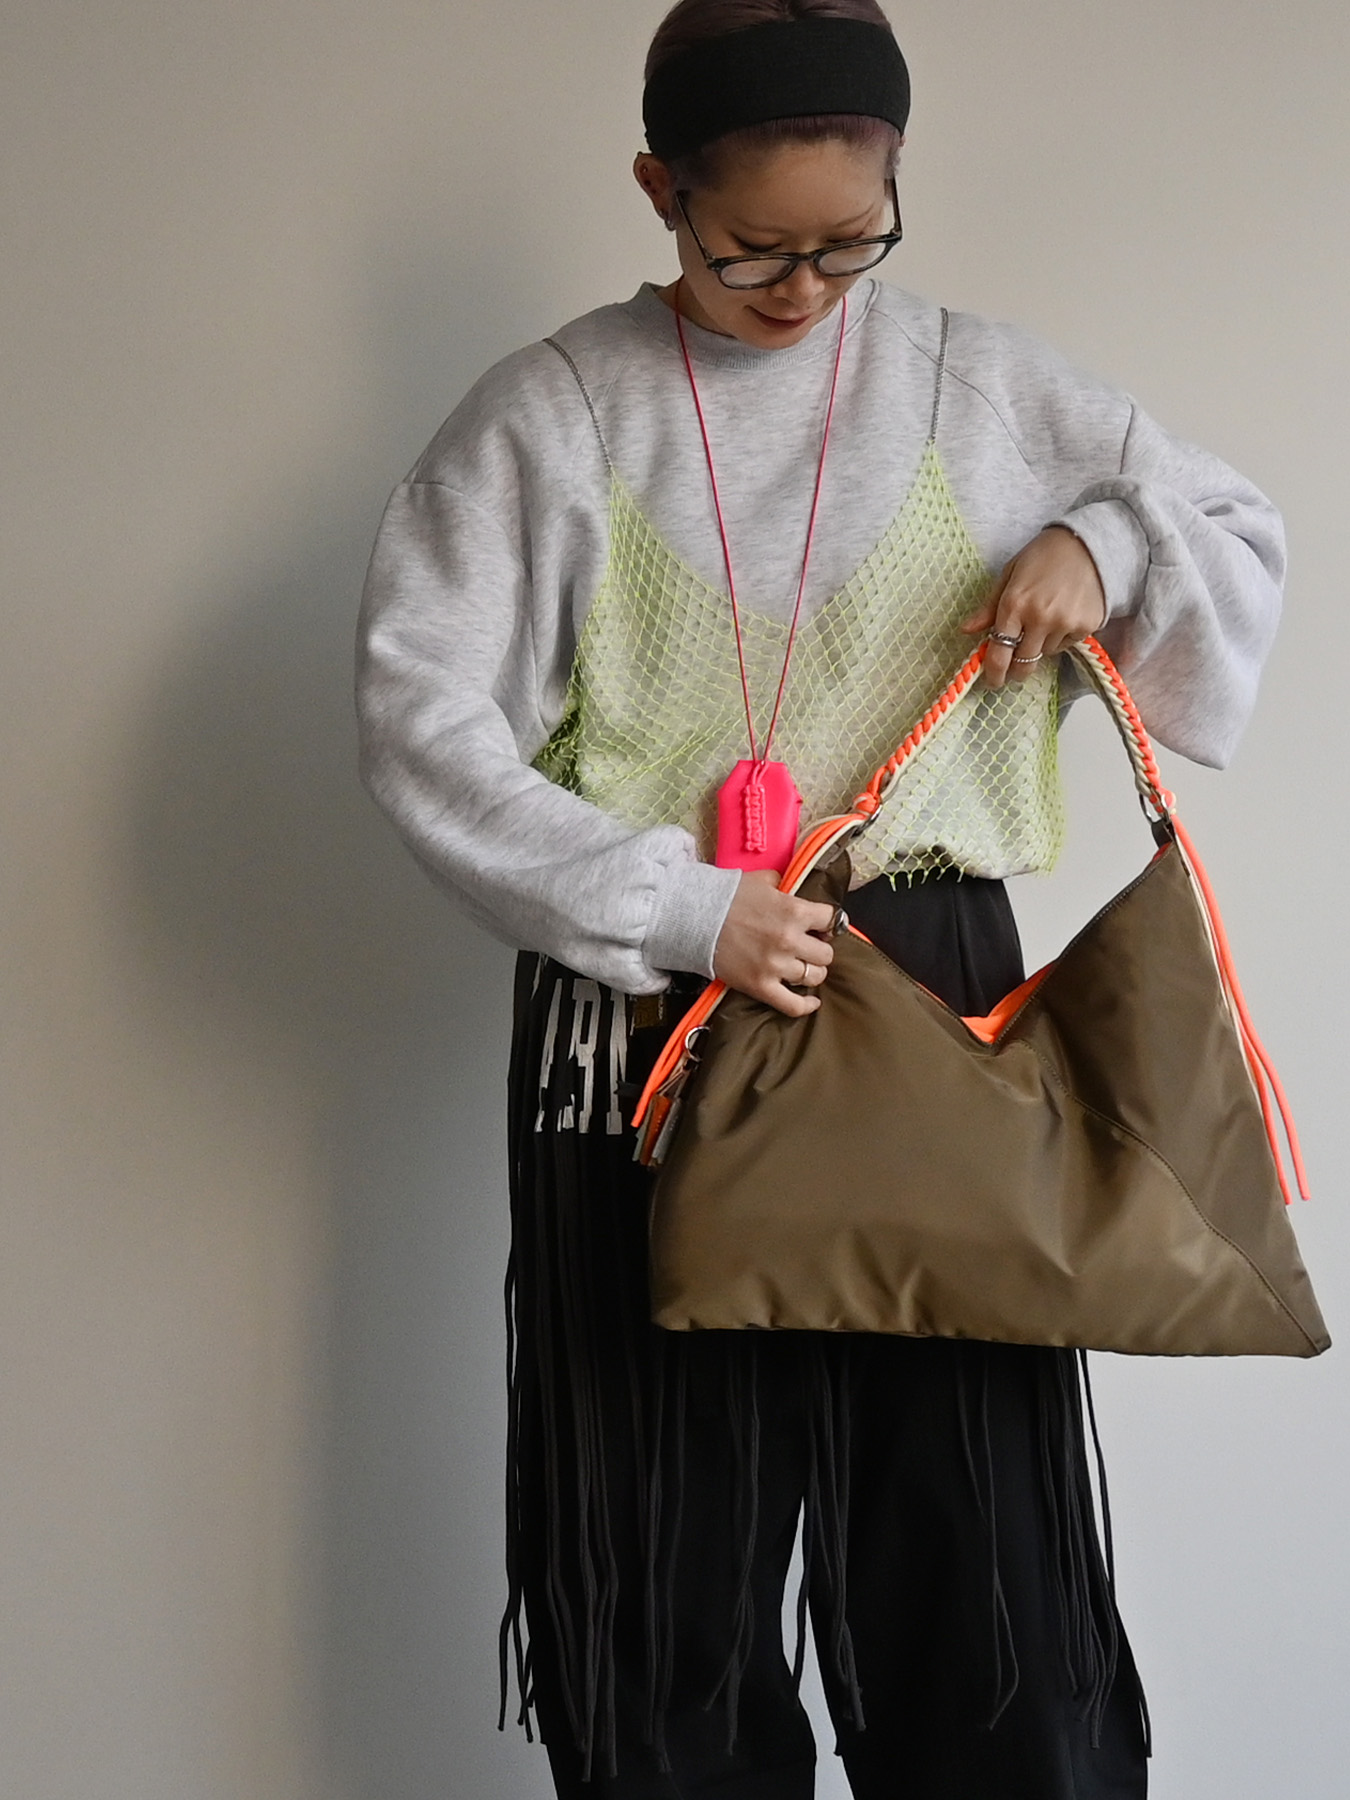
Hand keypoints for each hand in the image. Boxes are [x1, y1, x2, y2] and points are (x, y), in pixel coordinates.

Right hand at [712, 870, 836, 1017]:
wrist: (694, 918)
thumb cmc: (726, 896)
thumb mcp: (760, 880)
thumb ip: (782, 883)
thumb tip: (789, 887)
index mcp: (794, 911)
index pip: (831, 920)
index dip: (828, 923)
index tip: (822, 926)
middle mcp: (790, 940)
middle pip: (826, 953)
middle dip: (819, 949)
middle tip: (808, 947)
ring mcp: (776, 966)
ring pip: (814, 977)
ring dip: (811, 972)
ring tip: (802, 967)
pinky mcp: (761, 986)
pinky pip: (793, 1005)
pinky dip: (806, 1005)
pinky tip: (812, 1001)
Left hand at [963, 526, 1107, 689]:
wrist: (1088, 543)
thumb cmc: (1043, 555)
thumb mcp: (1010, 574)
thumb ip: (989, 607)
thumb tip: (966, 630)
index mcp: (1014, 605)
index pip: (999, 653)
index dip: (994, 673)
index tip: (992, 681)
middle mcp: (1039, 618)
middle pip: (1023, 664)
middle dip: (1016, 669)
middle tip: (1015, 664)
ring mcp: (1065, 623)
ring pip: (1045, 654)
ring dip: (1040, 645)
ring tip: (1045, 619)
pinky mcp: (1087, 626)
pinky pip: (1067, 645)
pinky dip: (1062, 637)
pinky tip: (1064, 614)